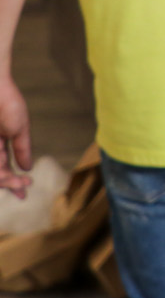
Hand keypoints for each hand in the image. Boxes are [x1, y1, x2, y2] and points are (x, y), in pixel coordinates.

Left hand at [0, 77, 31, 198]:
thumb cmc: (7, 103)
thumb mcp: (19, 128)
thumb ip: (22, 149)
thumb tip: (27, 168)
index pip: (5, 168)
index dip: (14, 183)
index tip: (25, 194)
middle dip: (9, 182)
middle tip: (23, 184)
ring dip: (3, 178)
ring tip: (14, 180)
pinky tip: (4, 172)